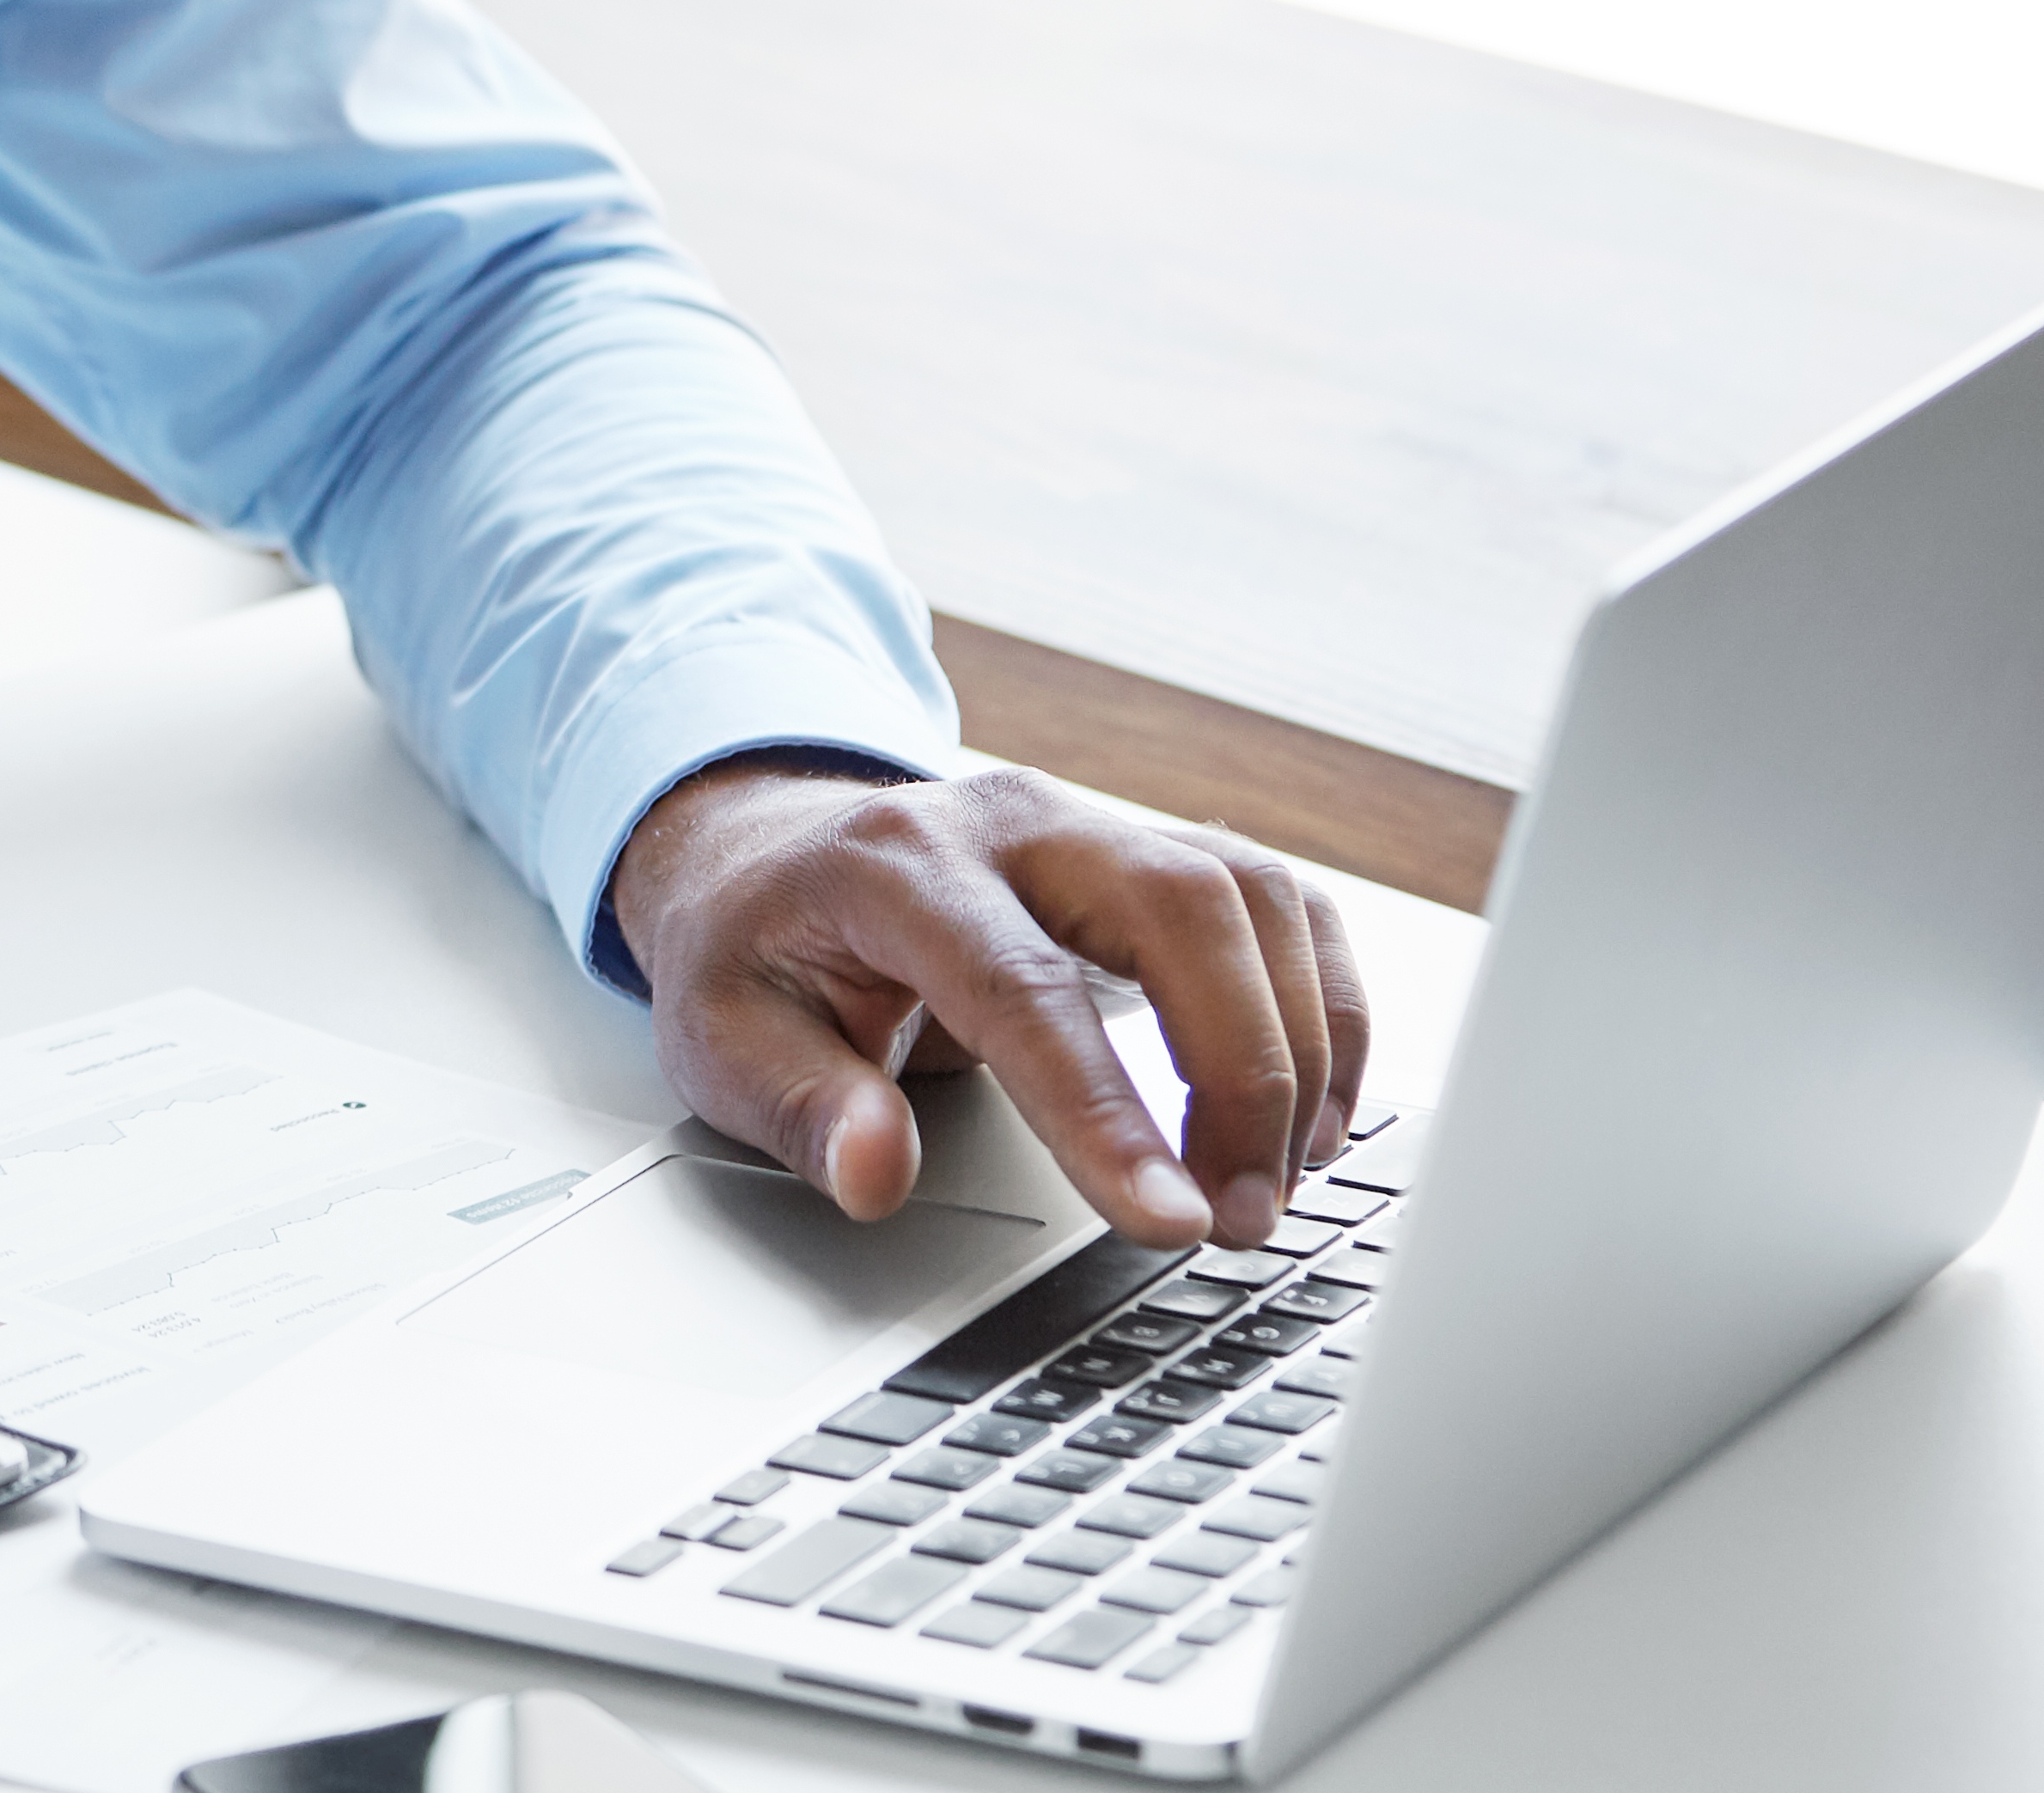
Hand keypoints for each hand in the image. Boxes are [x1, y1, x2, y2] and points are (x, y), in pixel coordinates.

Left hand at [606, 759, 1367, 1255]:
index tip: (1170, 1221)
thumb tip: (876, 1176)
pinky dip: (1320, 1004)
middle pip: (1179, 908)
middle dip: (1240, 1072)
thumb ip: (804, 1110)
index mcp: (896, 865)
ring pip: (1248, 893)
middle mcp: (1014, 821)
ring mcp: (1093, 824)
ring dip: (1294, 1045)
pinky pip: (1278, 901)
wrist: (764, 856)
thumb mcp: (723, 1041)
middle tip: (1236, 1218)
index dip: (1105, 1111)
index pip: (1022, 986)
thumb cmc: (753, 951)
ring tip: (1271, 1181)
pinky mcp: (1150, 851)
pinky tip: (1311, 1112)